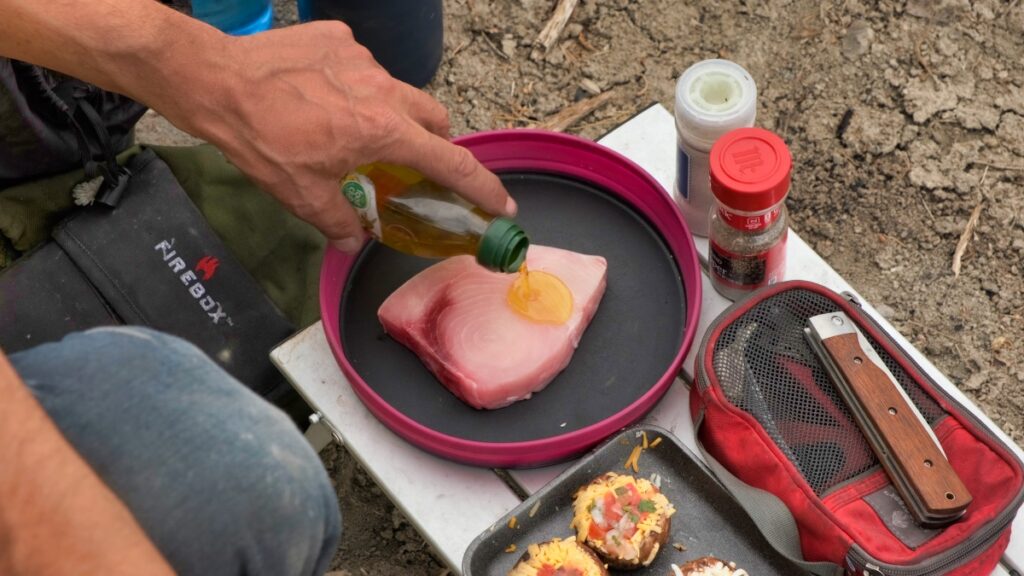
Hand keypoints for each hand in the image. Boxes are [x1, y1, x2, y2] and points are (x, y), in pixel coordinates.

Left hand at [158, 21, 514, 252]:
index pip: (449, 163)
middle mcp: (383, 89)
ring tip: (352, 128)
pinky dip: (356, 86)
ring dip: (391, 113)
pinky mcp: (339, 37)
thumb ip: (338, 222)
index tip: (501, 205)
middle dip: (434, 144)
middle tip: (411, 164)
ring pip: (399, 91)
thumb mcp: (301, 194)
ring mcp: (362, 58)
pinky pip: (364, 66)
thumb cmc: (260, 138)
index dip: (481, 187)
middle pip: (435, 118)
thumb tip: (353, 239)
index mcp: (382, 131)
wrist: (217, 81)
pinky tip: (322, 97)